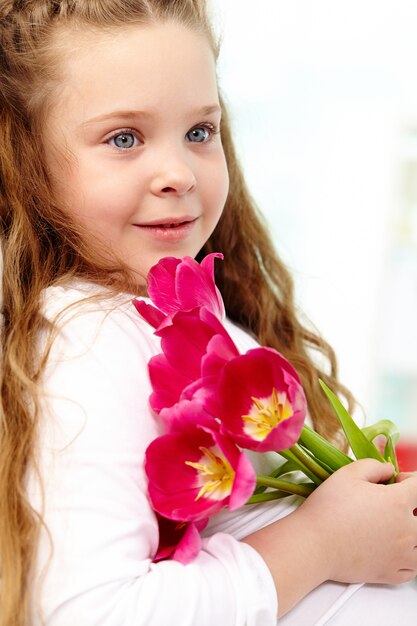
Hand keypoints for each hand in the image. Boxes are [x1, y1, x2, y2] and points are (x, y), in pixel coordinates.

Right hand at [295, 458, 416, 584]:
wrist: (313, 544)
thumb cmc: (328, 510)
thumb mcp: (348, 473)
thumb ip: (374, 466)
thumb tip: (388, 470)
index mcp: (397, 503)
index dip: (410, 479)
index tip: (397, 480)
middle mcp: (405, 530)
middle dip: (412, 505)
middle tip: (394, 502)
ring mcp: (400, 555)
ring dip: (412, 531)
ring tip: (396, 525)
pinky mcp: (390, 573)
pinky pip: (413, 568)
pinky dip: (410, 558)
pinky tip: (397, 549)